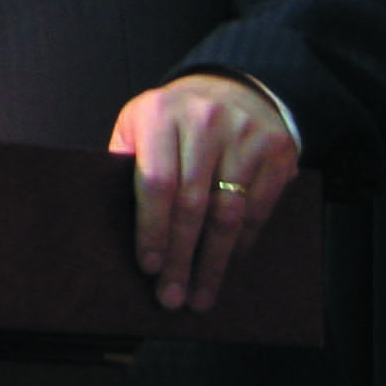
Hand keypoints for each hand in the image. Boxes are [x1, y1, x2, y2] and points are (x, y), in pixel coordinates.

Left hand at [108, 72, 298, 313]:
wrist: (231, 88)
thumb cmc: (173, 117)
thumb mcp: (138, 124)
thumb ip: (125, 163)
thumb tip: (109, 221)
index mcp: (160, 114)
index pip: (156, 182)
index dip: (152, 229)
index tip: (148, 267)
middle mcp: (204, 122)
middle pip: (192, 205)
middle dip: (181, 258)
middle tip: (173, 297)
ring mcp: (244, 135)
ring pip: (229, 213)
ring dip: (213, 262)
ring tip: (201, 295)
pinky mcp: (277, 150)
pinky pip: (258, 209)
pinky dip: (242, 244)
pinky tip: (228, 264)